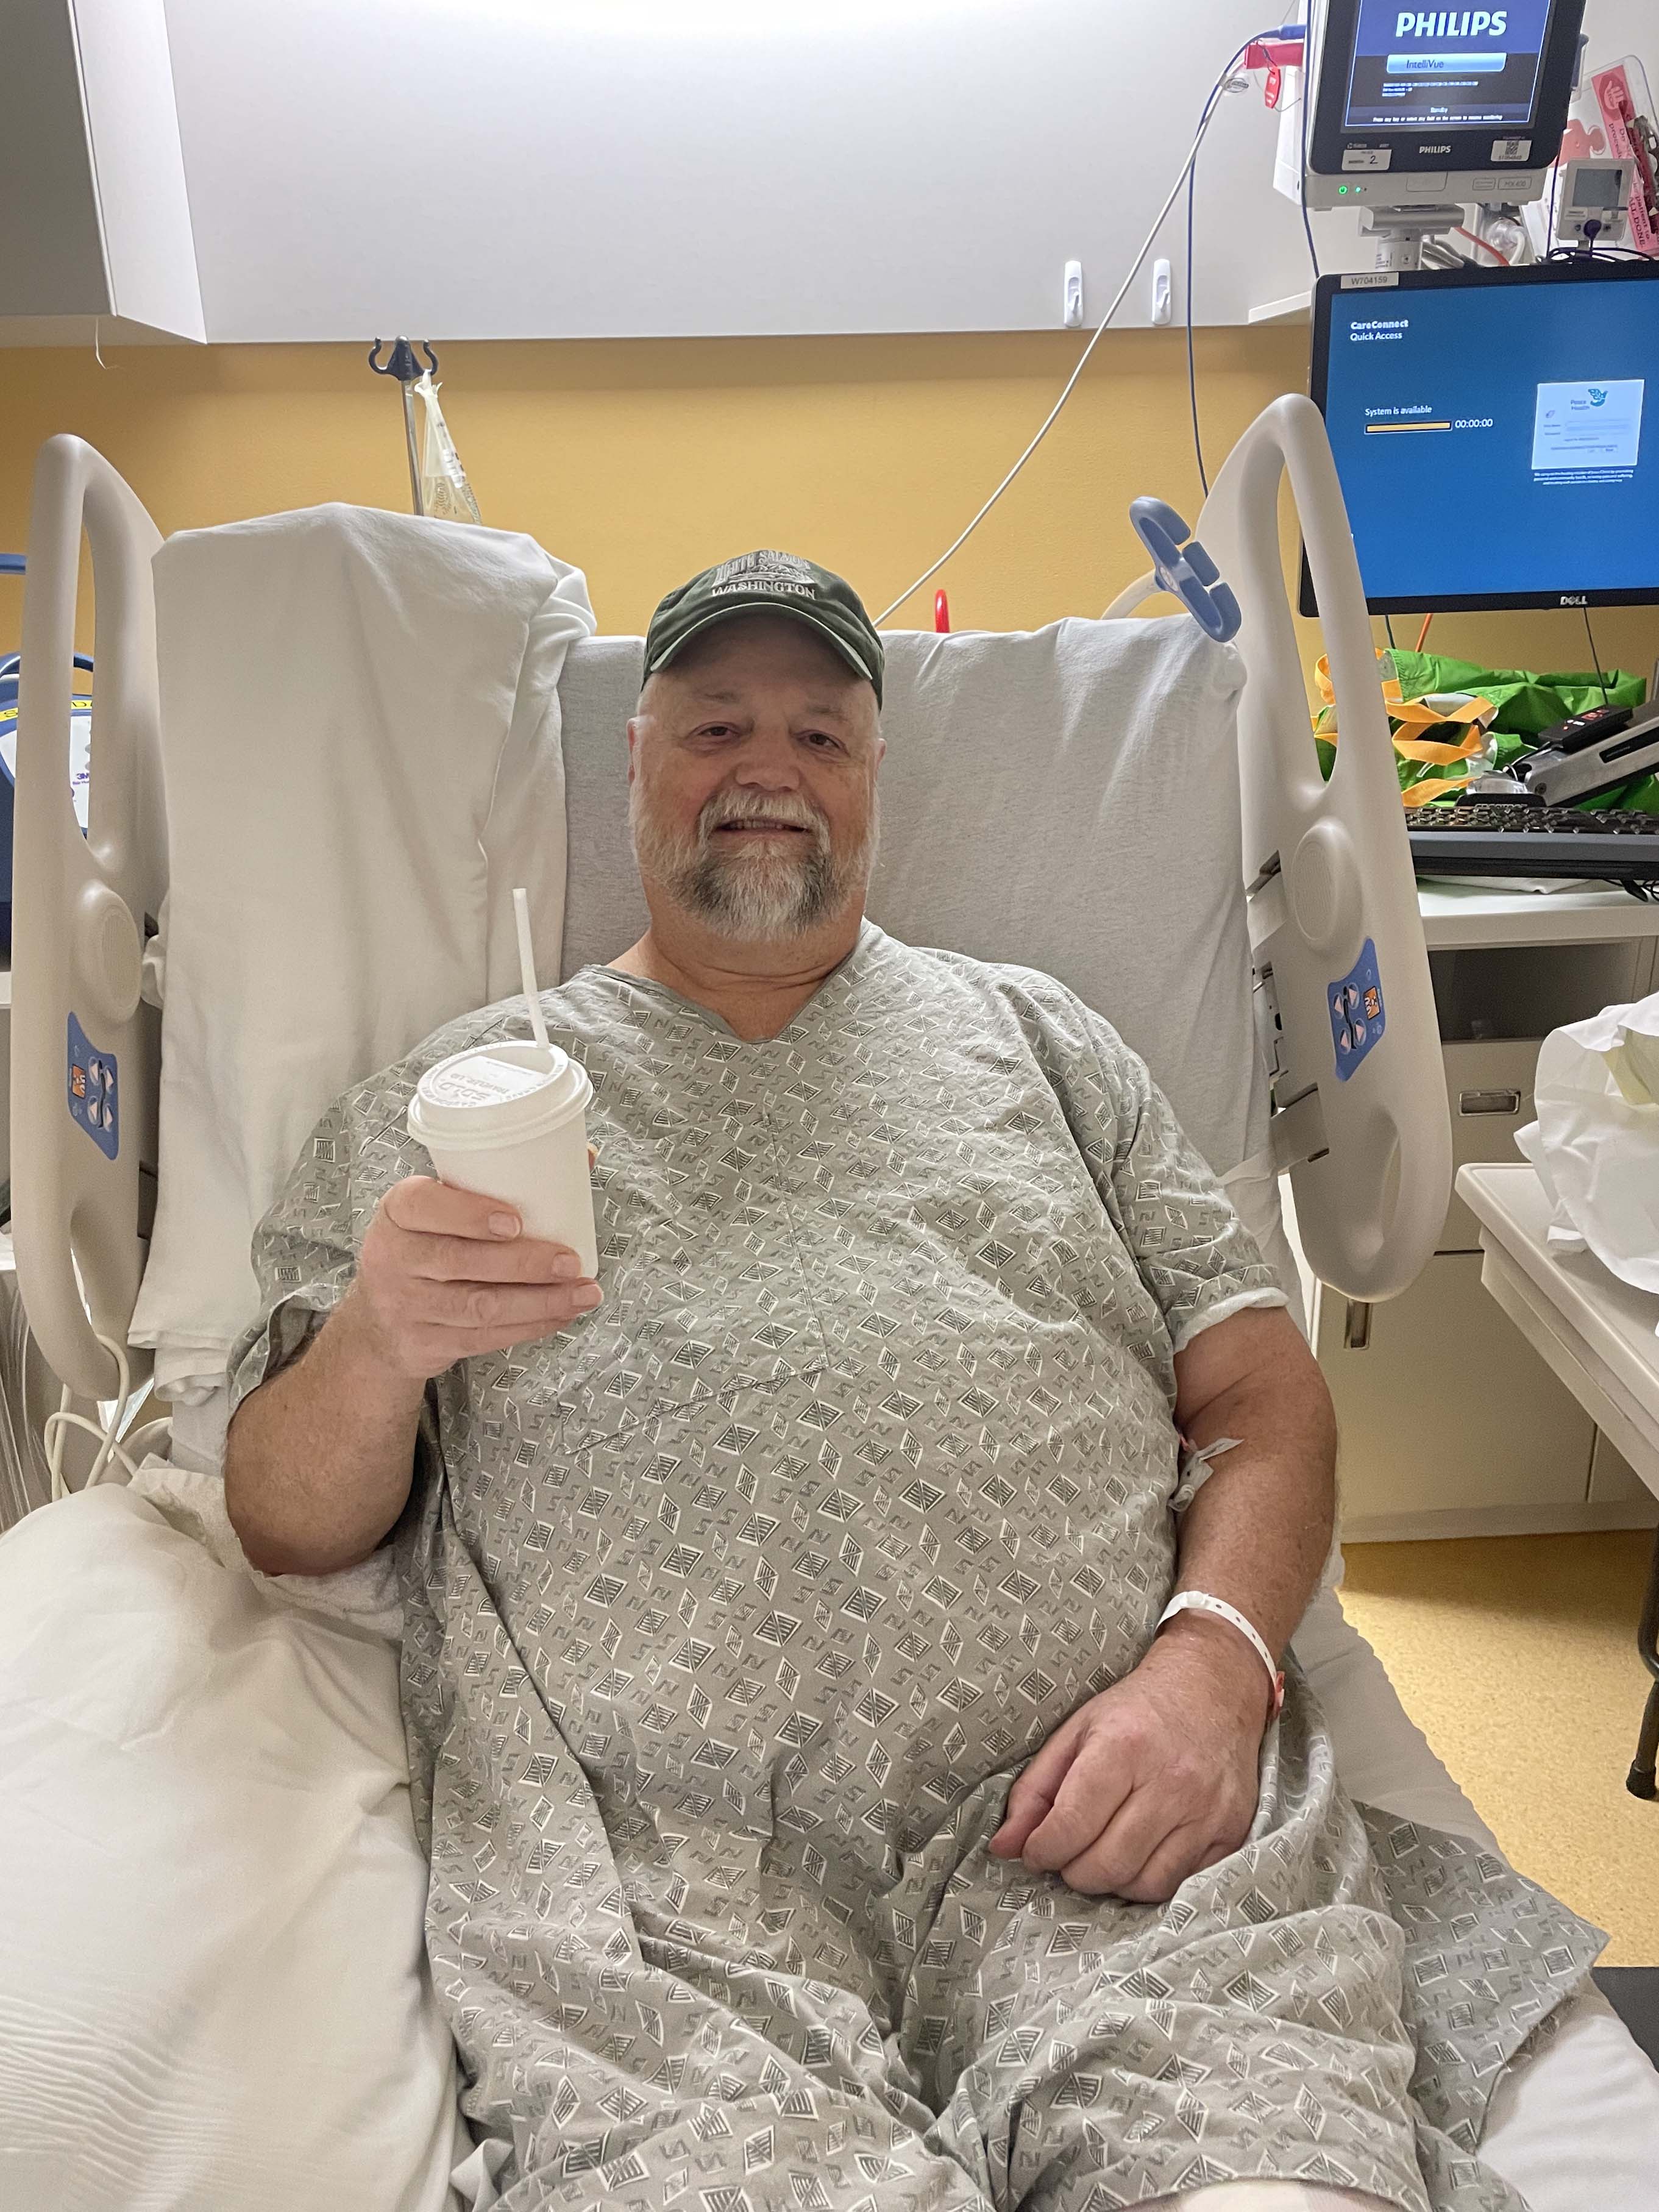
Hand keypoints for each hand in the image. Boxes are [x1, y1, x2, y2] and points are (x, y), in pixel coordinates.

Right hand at [342, 1174, 601, 1382]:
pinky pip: (482, 1338)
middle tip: (570, 1261)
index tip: (517, 1221)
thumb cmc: (426, 1248)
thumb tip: (585, 1156)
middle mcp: (394, 1257)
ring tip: (582, 1293)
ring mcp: (406, 1304)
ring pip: (478, 1306)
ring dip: (539, 1301)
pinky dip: (528, 1327)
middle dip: (524, 1263)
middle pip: (460, 1260)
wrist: (377, 1324)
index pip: (423, 1205)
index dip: (470, 1214)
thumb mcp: (439, 1210)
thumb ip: (497, 1182)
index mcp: (398, 1211)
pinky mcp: (425, 1343)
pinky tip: (560, 1315)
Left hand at [988, 1617, 1269, 1900]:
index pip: (1071, 1825)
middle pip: (1105, 1864)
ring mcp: (1205, 1810)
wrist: (1214, 1689)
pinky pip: (1180, 1885)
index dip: (1042, 1850)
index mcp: (1123, 1746)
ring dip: (1111, 1881)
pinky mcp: (1231, 1831)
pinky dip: (1149, 1881)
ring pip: (1143, 1884)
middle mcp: (1169, 1781)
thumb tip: (1003, 1847)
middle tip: (1068, 1853)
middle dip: (1073, 1870)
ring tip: (1101, 1853)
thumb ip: (1035, 1790)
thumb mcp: (1076, 1732)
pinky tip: (1139, 1855)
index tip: (1036, 1850)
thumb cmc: (1137, 1711)